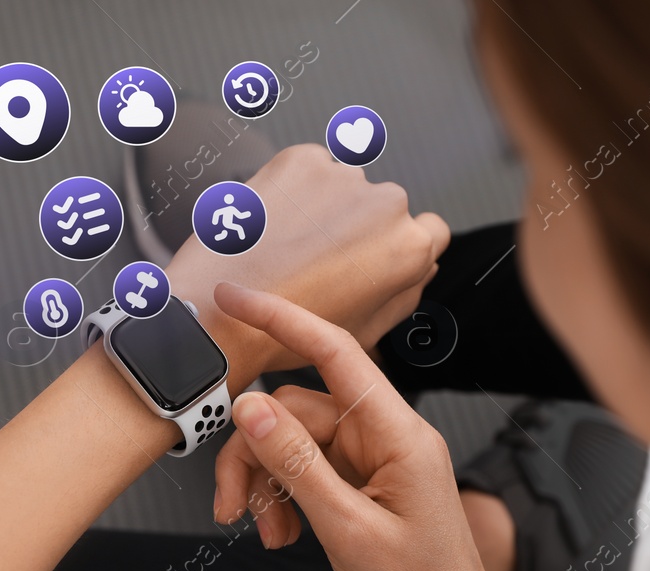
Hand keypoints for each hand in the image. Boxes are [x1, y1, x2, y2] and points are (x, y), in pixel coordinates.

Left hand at [164, 145, 449, 380]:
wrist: (218, 313)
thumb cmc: (283, 331)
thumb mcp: (363, 331)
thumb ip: (406, 292)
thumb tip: (422, 268)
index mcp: (409, 248)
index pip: (431, 230)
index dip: (398, 246)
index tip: (372, 254)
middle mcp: (386, 205)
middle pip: (385, 207)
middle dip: (359, 226)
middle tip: (321, 259)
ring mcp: (344, 177)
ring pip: (344, 187)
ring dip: (325, 206)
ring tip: (288, 247)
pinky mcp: (303, 160)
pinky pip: (308, 170)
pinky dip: (293, 190)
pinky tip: (272, 227)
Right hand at [210, 283, 512, 570]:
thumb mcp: (348, 531)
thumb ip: (297, 464)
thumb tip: (251, 408)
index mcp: (398, 435)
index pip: (334, 353)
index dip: (281, 320)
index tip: (234, 300)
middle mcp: (387, 439)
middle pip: (296, 412)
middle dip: (254, 454)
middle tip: (231, 507)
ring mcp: (375, 465)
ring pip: (295, 446)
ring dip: (268, 486)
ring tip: (264, 533)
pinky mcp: (365, 490)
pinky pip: (308, 474)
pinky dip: (285, 500)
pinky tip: (283, 534)